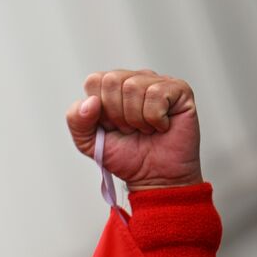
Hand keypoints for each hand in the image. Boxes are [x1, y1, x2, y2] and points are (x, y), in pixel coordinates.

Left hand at [66, 69, 202, 190]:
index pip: (95, 80)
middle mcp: (135, 80)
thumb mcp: (88, 142)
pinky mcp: (180, 90)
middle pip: (113, 80)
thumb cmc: (126, 156)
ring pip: (134, 86)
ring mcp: (158, 83)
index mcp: (111, 88)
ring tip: (145, 129)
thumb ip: (76, 120)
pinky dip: (155, 118)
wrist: (155, 177)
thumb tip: (90, 101)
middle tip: (129, 129)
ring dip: (137, 118)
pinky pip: (157, 94)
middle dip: (117, 114)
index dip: (100, 109)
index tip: (111, 126)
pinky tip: (161, 126)